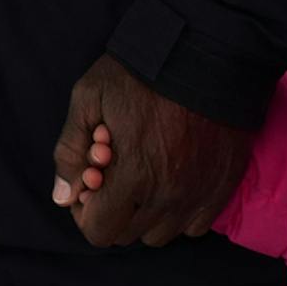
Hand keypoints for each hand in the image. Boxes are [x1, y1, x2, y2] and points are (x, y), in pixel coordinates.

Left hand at [50, 56, 252, 248]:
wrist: (208, 51)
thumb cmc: (143, 72)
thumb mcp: (89, 98)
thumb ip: (70, 150)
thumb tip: (63, 196)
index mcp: (133, 176)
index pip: (100, 231)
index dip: (86, 213)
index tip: (91, 185)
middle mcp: (169, 196)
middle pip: (128, 234)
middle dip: (113, 209)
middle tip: (116, 171)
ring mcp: (200, 194)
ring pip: (162, 234)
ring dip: (145, 214)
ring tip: (145, 174)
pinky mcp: (223, 187)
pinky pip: (196, 225)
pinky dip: (180, 212)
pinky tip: (172, 179)